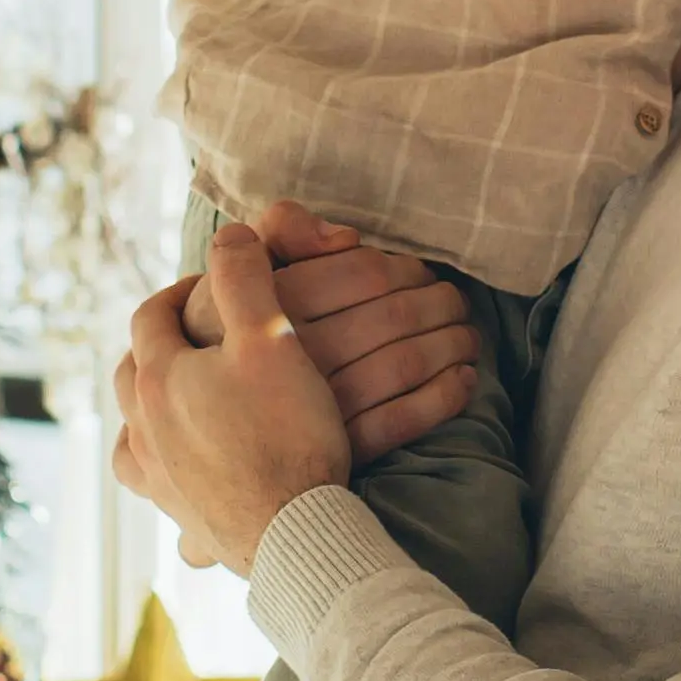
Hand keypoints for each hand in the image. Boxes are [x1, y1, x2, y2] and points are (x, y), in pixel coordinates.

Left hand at [112, 223, 358, 569]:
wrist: (293, 531)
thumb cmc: (286, 432)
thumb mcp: (271, 337)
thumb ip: (246, 278)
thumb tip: (230, 235)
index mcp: (158, 377)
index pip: (151, 315)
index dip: (179, 292)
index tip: (209, 286)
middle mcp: (143, 426)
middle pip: (133, 370)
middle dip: (159, 344)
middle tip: (195, 334)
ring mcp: (154, 475)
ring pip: (133, 426)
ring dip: (153, 402)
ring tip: (181, 395)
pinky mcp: (175, 513)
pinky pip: (149, 479)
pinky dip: (157, 460)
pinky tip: (176, 463)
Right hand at [238, 200, 480, 469]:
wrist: (214, 430)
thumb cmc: (232, 336)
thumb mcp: (240, 271)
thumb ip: (282, 230)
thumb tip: (346, 238)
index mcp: (270, 303)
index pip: (363, 272)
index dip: (405, 268)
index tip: (422, 273)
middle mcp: (291, 356)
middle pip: (393, 316)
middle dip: (440, 305)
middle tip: (456, 304)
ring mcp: (314, 409)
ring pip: (405, 364)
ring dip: (451, 345)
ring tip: (467, 337)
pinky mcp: (334, 450)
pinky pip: (402, 421)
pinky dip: (443, 398)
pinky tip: (463, 381)